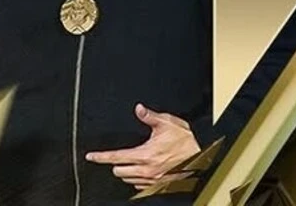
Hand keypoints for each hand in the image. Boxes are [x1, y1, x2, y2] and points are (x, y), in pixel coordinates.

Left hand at [85, 104, 199, 189]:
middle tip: (117, 157)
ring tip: (131, 163)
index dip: (100, 157)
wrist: (205, 155)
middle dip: (115, 164)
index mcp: (145, 155)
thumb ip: (149, 116)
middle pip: (119, 172)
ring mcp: (154, 181)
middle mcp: (147, 171)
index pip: (115, 158)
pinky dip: (138, 180)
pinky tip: (141, 171)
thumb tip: (138, 108)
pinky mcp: (161, 186)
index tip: (90, 157)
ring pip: (129, 180)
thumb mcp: (167, 123)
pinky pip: (141, 187)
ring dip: (127, 172)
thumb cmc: (187, 141)